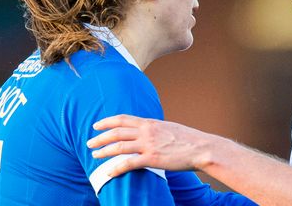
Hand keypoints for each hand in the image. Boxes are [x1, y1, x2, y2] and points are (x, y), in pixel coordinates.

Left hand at [87, 115, 213, 176]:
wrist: (201, 148)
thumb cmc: (188, 139)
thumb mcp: (168, 128)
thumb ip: (155, 129)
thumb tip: (147, 131)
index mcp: (150, 123)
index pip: (122, 119)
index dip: (107, 122)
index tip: (96, 125)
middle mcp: (146, 131)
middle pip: (116, 132)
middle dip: (100, 137)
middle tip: (89, 142)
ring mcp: (148, 145)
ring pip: (119, 147)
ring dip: (104, 151)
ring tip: (94, 155)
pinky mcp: (152, 159)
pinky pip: (129, 163)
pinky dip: (116, 168)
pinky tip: (109, 172)